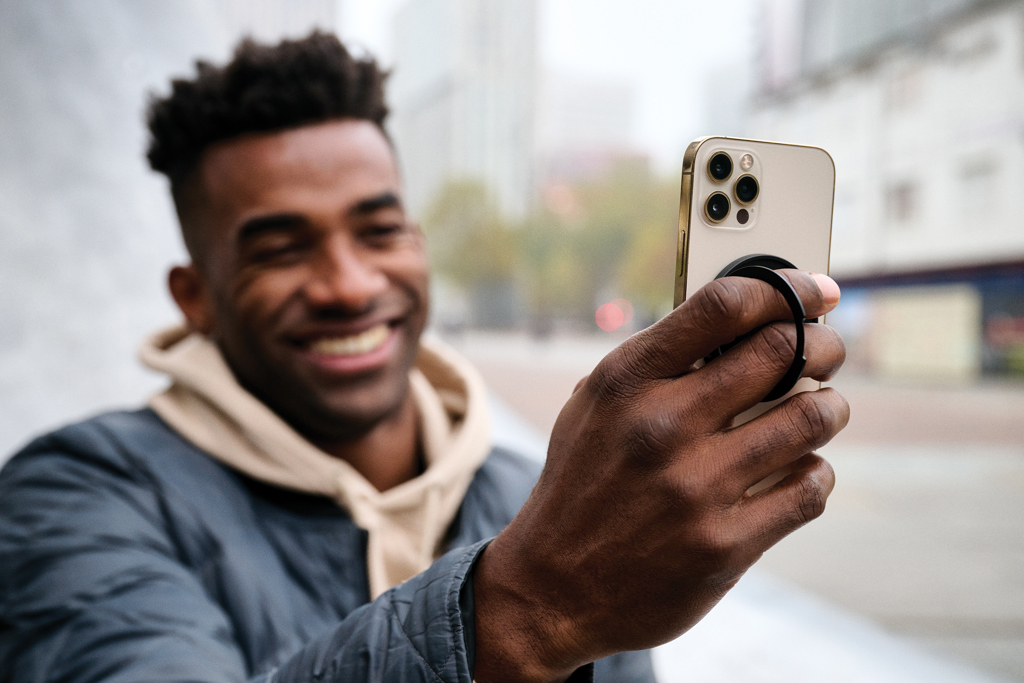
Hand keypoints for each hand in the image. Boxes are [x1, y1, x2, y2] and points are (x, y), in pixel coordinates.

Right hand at [473, 271, 847, 681]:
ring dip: (830, 407)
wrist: (553, 587)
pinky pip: (809, 489)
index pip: (722, 305)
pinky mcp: (725, 544)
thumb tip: (741, 322)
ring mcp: (696, 488)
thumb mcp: (595, 406)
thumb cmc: (584, 484)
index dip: (783, 287)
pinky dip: (815, 472)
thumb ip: (658, 363)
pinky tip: (800, 469)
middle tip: (827, 350)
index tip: (814, 290)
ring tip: (824, 408)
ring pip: (811, 418)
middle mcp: (662, 426)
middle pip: (780, 351)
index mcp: (626, 382)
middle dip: (822, 344)